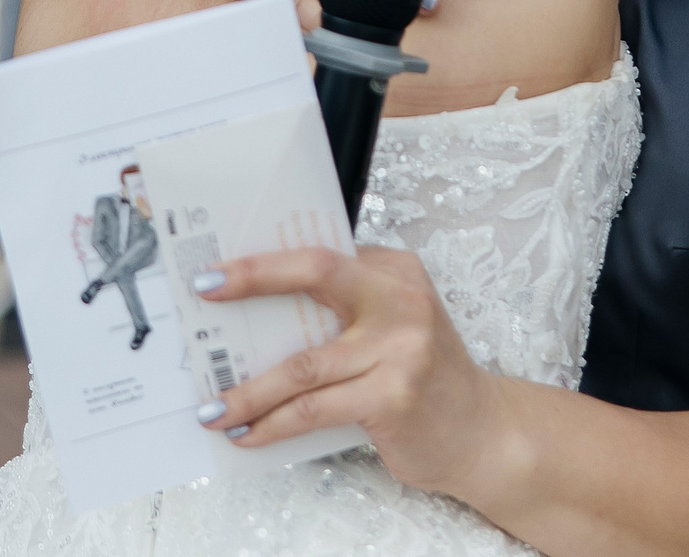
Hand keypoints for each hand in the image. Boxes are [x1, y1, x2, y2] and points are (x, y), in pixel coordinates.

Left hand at [192, 246, 515, 500]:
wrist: (483, 432)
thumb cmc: (425, 377)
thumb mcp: (394, 325)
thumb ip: (345, 309)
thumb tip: (259, 312)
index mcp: (396, 271)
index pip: (321, 252)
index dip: (265, 259)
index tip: (217, 270)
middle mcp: (401, 300)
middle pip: (316, 273)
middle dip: (253, 278)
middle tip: (205, 291)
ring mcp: (400, 349)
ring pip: (302, 363)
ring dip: (249, 389)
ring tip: (214, 407)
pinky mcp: (392, 396)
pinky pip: (314, 409)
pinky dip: (274, 424)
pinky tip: (250, 434)